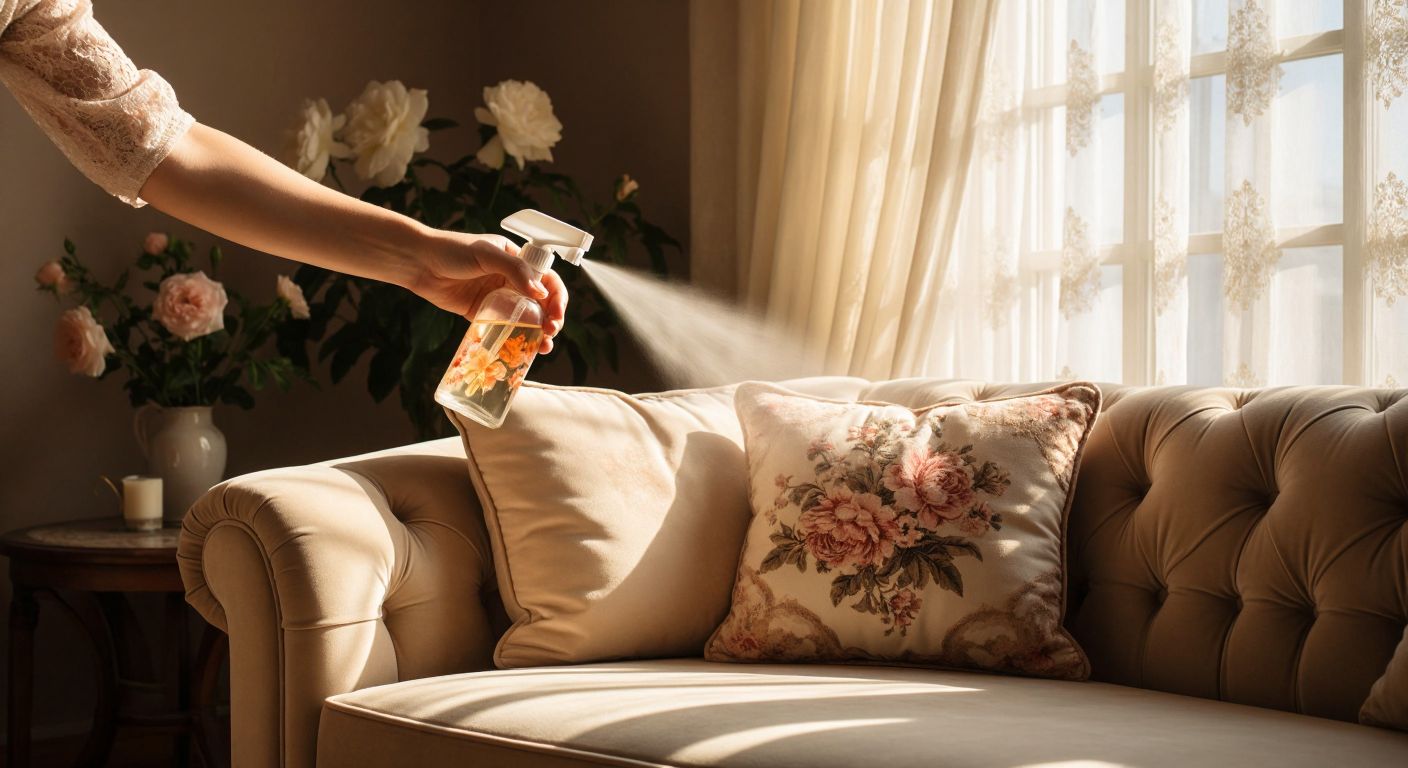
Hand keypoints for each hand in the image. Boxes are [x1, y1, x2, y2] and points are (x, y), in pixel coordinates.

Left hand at [408, 232, 567, 353]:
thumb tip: (541, 292)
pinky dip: (515, 339)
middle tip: (550, 333)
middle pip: (542, 303)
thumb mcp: (486, 253)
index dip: (557, 298)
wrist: (418, 263)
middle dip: (551, 320)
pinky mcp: (482, 313)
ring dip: (538, 333)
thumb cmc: (451, 250)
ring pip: (526, 318)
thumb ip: (515, 269)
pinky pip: (504, 328)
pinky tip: (521, 350)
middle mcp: (511, 279)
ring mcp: (497, 297)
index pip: (548, 279)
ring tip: (543, 348)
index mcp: (517, 260)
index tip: (556, 315)